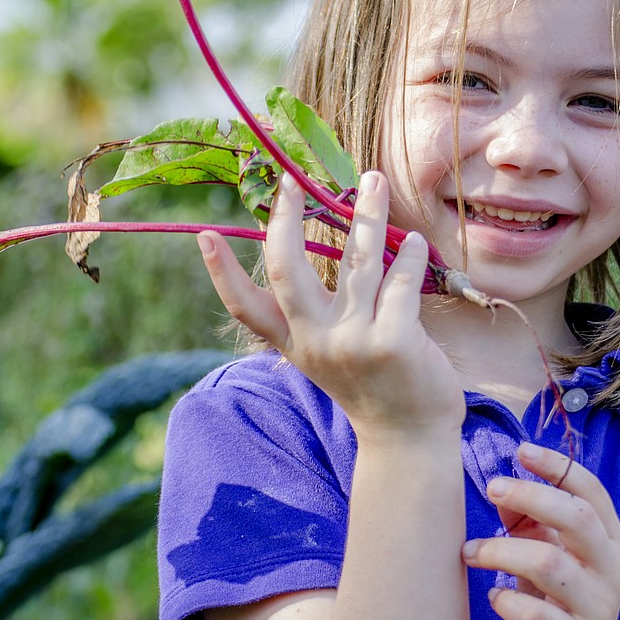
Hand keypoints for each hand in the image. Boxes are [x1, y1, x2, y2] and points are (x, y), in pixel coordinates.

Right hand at [196, 170, 465, 442]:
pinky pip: (400, 281)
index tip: (205, 233)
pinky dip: (409, 255)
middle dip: (286, 219)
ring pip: (357, 260)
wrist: (409, 438)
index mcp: (295, 344)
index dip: (222, 271)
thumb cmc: (373, 384)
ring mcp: (353, 341)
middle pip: (286, 269)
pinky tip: (413, 242)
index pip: (246, 307)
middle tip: (291, 182)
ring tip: (374, 181)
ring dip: (368, 213)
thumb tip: (318, 244)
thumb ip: (318, 312)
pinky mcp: (393, 341)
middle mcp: (316, 341)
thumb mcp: (328, 354)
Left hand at [461, 442, 619, 619]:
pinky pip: (536, 614)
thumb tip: (501, 490)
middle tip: (492, 488)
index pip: (592, 491)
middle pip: (577, 518)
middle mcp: (609, 567)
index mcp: (609, 538)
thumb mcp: (553, 551)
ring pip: (549, 563)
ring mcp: (596, 605)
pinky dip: (506, 600)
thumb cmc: (564, 593)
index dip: (558, 466)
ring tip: (472, 553)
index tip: (522, 450)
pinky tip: (495, 597)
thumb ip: (530, 521)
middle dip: (530, 496)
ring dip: (501, 551)